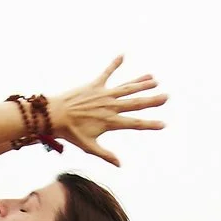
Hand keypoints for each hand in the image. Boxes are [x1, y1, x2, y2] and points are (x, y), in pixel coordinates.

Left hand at [46, 56, 166, 165]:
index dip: (150, 124)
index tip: (163, 124)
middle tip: (166, 96)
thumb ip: (105, 155)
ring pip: (126, 87)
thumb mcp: (89, 147)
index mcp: (111, 121)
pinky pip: (106, 73)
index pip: (135, 123)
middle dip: (152, 100)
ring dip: (140, 82)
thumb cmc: (70, 133)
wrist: (54, 115)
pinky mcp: (94, 85)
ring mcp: (103, 94)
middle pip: (135, 103)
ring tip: (153, 79)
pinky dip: (114, 64)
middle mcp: (110, 106)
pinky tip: (122, 55)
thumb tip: (120, 165)